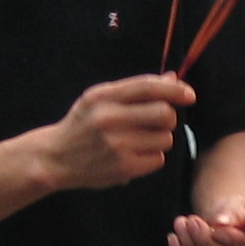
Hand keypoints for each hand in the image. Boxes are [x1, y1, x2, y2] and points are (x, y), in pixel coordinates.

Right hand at [44, 75, 193, 190]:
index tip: (189, 95)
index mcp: (103, 96)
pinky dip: (151, 158)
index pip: (148, 87)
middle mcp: (109, 118)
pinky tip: (133, 156)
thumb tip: (173, 78)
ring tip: (138, 141)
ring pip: (165, 138)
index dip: (174, 89)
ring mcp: (116, 144)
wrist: (55, 158)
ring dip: (159, 140)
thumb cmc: (84, 124)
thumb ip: (135, 89)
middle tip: (158, 122)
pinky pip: (158, 159)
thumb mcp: (100, 99)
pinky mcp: (123, 167)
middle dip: (168, 117)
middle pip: (164, 113)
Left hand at [170, 201, 244, 245]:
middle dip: (205, 242)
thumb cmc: (237, 213)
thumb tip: (221, 222)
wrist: (228, 224)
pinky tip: (173, 240)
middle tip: (190, 220)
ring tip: (180, 224)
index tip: (215, 227)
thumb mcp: (238, 206)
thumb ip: (232, 212)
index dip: (236, 240)